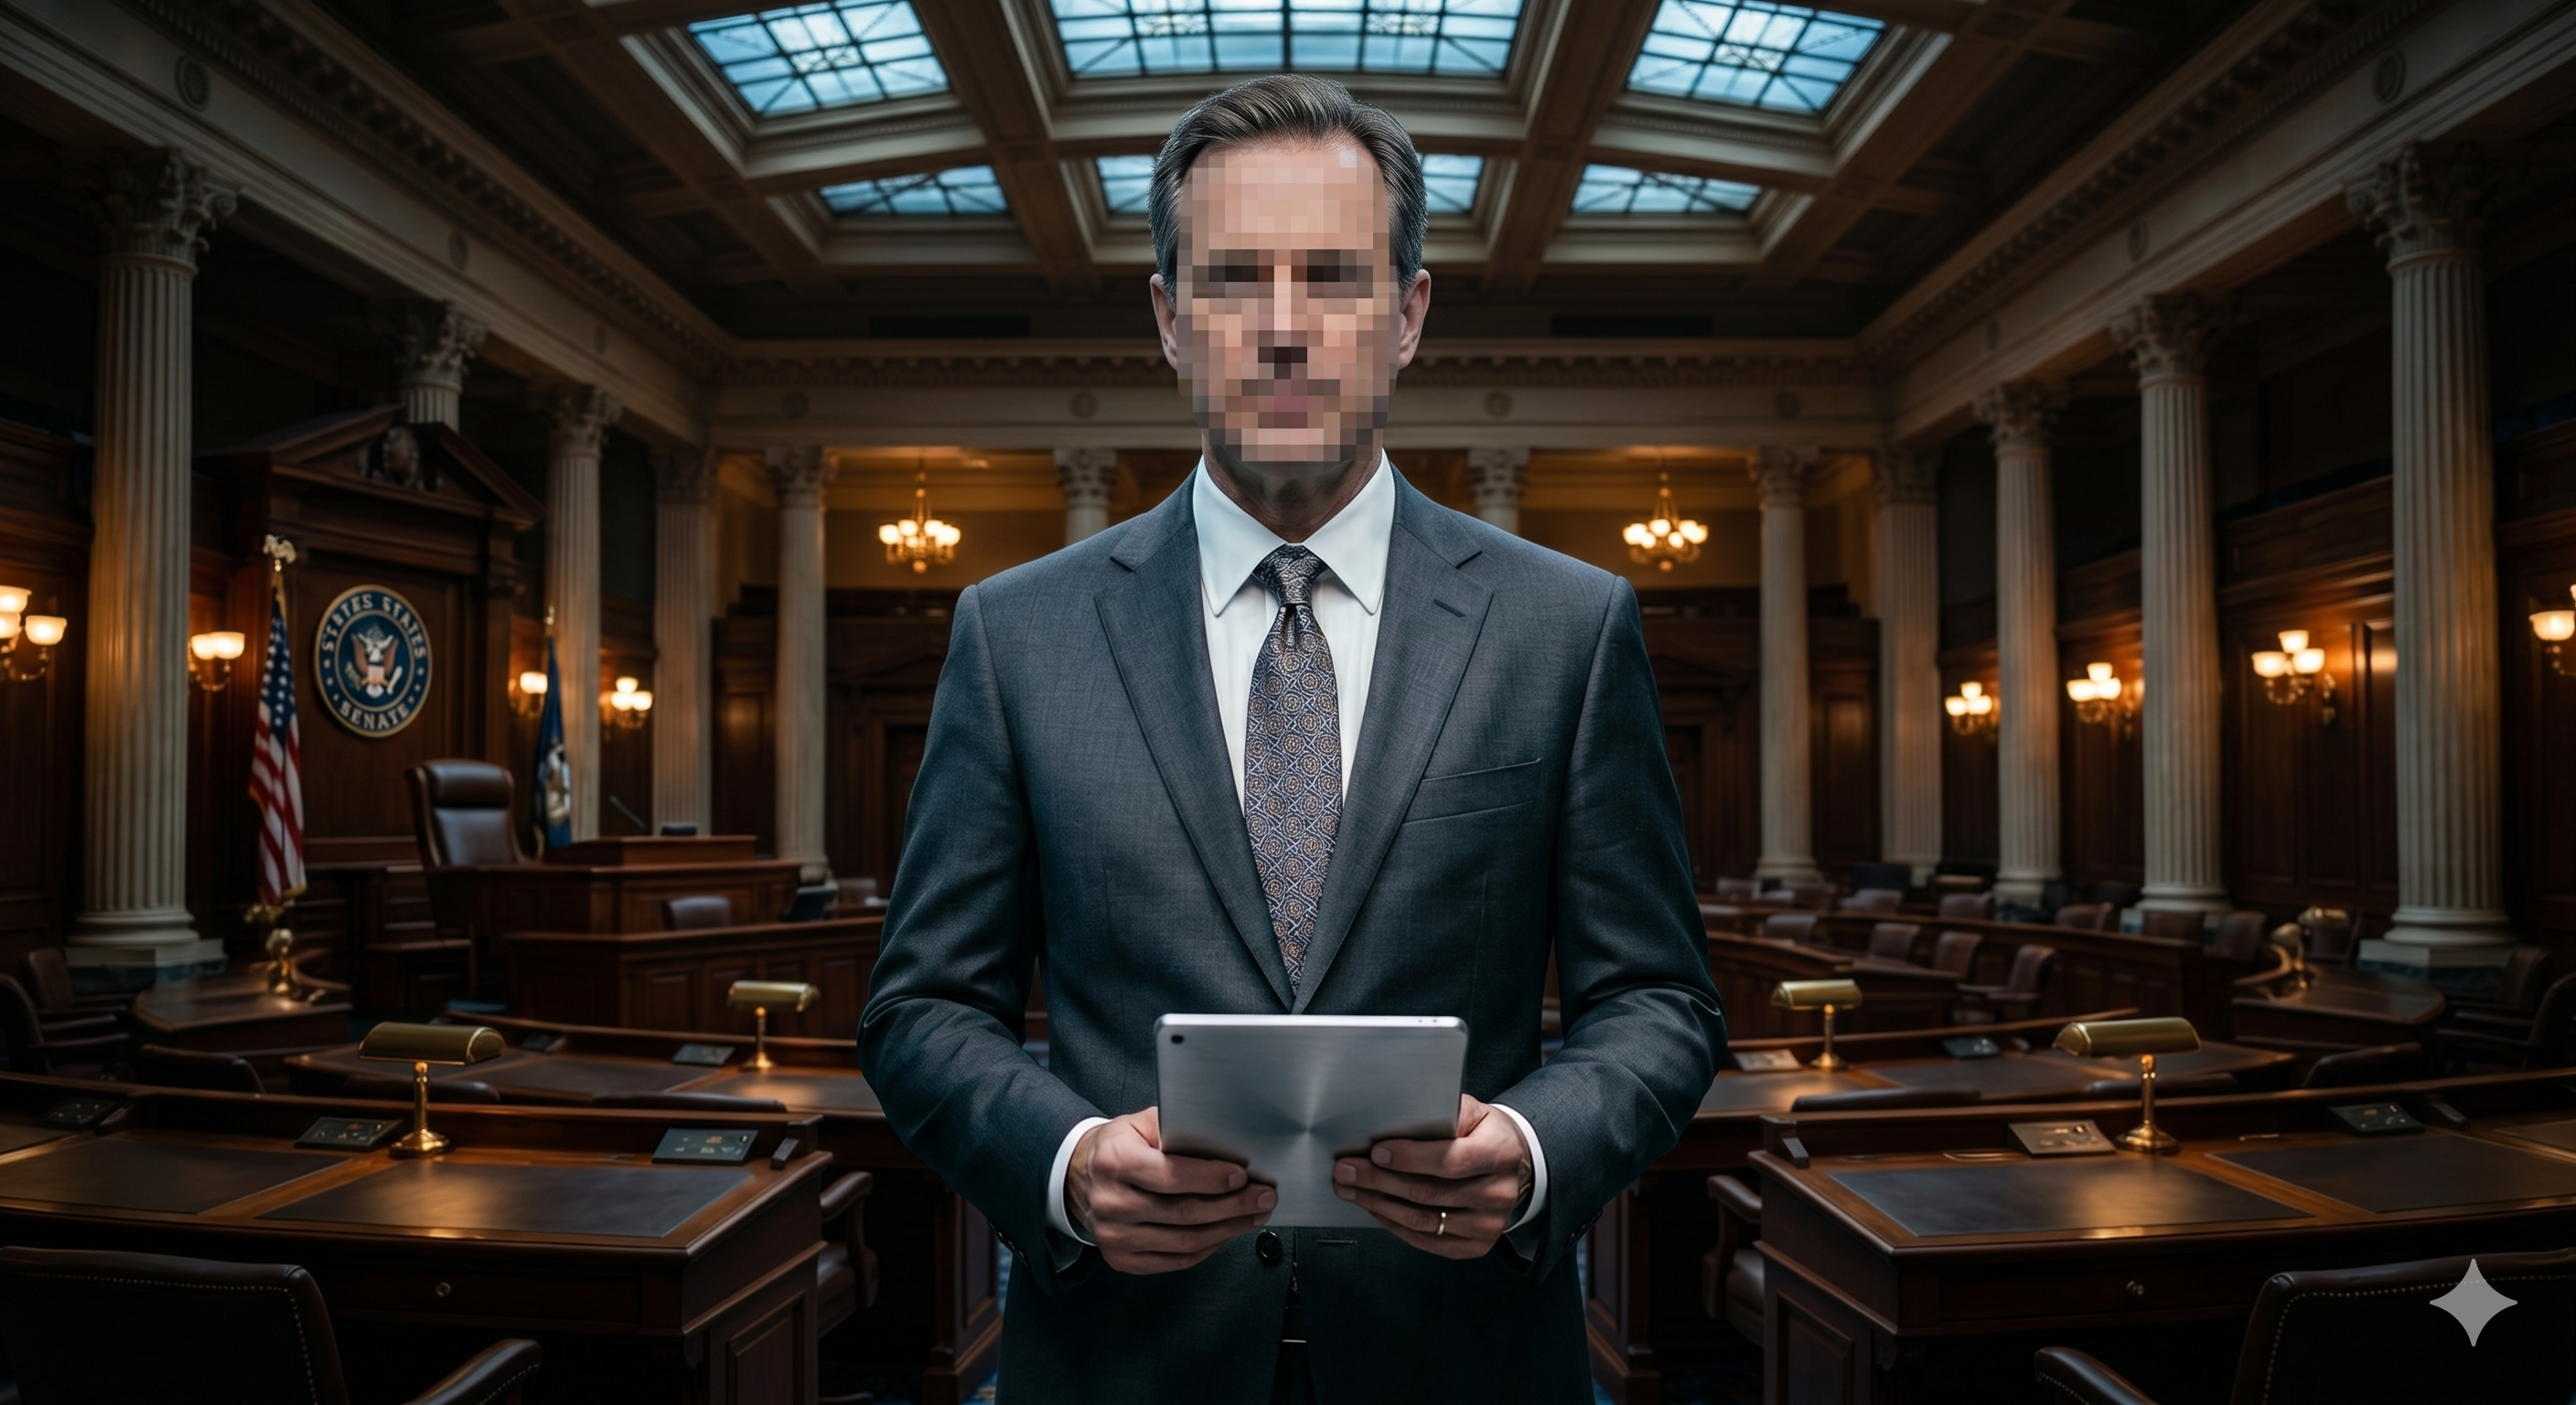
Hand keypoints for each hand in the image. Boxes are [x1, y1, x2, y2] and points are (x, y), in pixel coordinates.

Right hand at [1066, 1107, 1275, 1273]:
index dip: (1212, 1179)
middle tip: (1263, 1197)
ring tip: (1253, 1216)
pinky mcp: (1121, 1259)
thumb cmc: (1119, 1148)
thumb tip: (1226, 1141)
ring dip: (1227, 1230)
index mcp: (1115, 1162)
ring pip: (1184, 1241)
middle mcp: (1110, 1202)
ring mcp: (1114, 1236)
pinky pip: (1175, 1260)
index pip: (1172, 1175)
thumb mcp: (1140, 1124)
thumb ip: (1178, 1129)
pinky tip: (1225, 1233)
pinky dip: (1207, 1248)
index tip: (1244, 1177)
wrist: (1079, 1178)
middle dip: (1233, 1206)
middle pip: (1184, 1212)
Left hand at [1334, 1095, 1530, 1259]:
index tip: (1376, 1152)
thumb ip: (1441, 1114)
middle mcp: (1499, 1194)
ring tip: (1352, 1189)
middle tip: (1347, 1170)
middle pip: (1430, 1193)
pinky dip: (1393, 1224)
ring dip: (1378, 1205)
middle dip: (1379, 1181)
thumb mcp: (1472, 1112)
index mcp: (1500, 1153)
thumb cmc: (1485, 1135)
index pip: (1451, 1160)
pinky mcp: (1475, 1245)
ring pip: (1422, 1221)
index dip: (1410, 1158)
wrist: (1515, 1165)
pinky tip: (1375, 1208)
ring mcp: (1488, 1225)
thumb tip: (1395, 1120)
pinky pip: (1425, 1240)